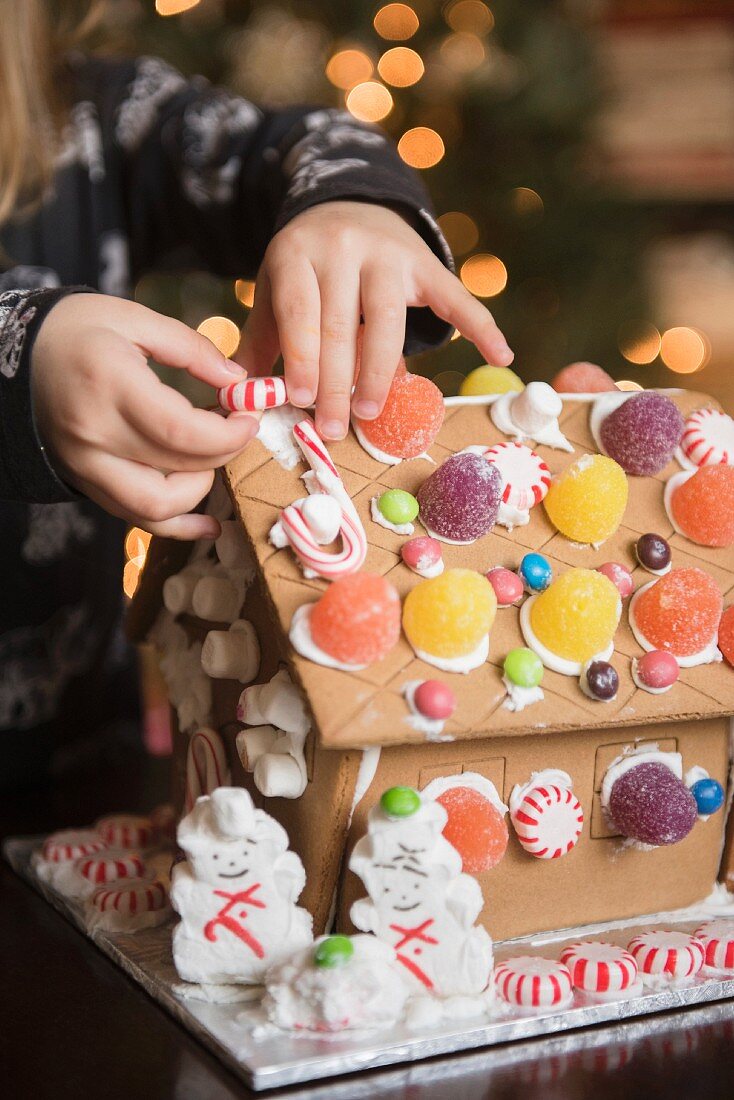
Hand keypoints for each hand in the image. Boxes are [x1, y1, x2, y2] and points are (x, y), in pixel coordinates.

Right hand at [32, 294, 258, 538]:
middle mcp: (96, 434)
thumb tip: (239, 382)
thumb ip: (191, 348)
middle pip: (177, 469)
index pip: (181, 431)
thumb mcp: (132, 317)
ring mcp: (87, 466)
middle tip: (239, 429)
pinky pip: (135, 519)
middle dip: (223, 454)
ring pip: (157, 507)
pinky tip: (208, 524)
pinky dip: (176, 526)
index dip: (228, 434)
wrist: (13, 356)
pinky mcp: (86, 483)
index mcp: (109, 385)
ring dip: (200, 489)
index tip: (249, 417)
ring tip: (214, 458)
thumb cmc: (75, 330)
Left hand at [234, 201, 513, 440]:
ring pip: (387, 319)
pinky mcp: (426, 263)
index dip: (302, 356)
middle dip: (336, 382)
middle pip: (341, 324)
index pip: (300, 311)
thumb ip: (261, 341)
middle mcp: (343, 247)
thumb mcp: (274, 290)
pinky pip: (455, 298)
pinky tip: (501, 356)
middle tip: (333, 427)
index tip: (303, 399)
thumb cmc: (306, 266)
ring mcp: (389, 253)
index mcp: (297, 253)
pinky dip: (481, 326)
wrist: (349, 204)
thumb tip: (239, 398)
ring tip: (368, 414)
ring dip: (379, 371)